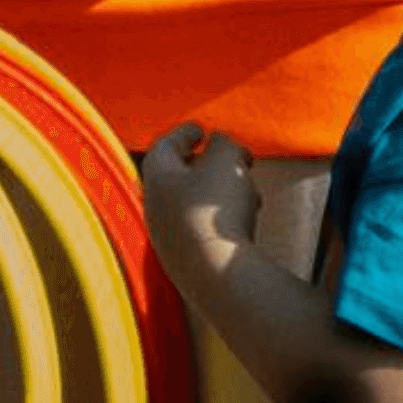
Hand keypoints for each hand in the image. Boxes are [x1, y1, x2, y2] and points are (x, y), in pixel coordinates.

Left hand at [140, 122, 260, 288]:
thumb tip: (220, 144)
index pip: (165, 145)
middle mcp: (154, 208)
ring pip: (193, 205)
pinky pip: (201, 231)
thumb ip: (223, 143)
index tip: (201, 128)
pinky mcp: (184, 263)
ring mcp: (167, 239)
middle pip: (179, 176)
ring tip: (248, 192)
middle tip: (233, 159)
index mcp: (156, 177)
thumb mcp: (226, 159)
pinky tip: (245, 222)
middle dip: (208, 164)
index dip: (184, 133)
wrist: (215, 274)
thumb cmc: (216, 208)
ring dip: (219, 193)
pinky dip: (221, 220)